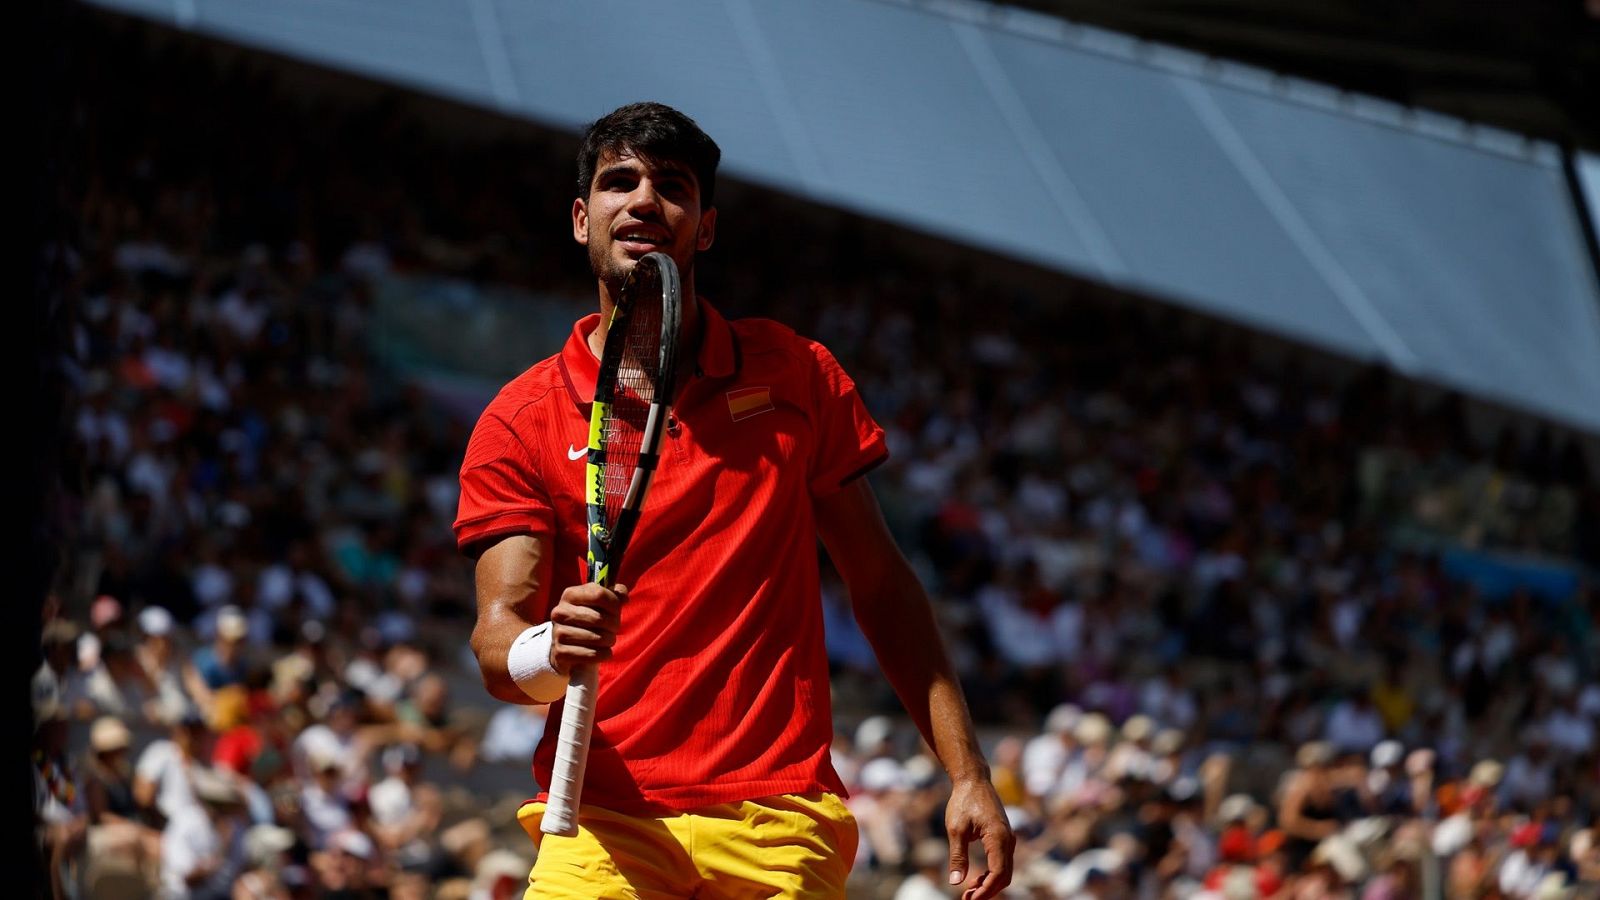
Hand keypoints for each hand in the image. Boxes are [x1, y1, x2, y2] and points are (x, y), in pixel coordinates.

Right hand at [548, 583, 627, 673]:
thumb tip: (623, 597)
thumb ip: (615, 595)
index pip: (599, 594)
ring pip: (597, 638)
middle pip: (599, 618)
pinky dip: (603, 654)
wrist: (569, 646)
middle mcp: (560, 612)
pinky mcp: (560, 653)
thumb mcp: (600, 604)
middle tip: (613, 628)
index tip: (617, 611)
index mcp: (570, 595)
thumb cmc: (589, 620)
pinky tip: (604, 652)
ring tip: (608, 640)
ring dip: (609, 641)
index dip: (614, 604)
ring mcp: (558, 633)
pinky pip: (591, 654)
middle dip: (614, 625)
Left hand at [946, 776, 1013, 899]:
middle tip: (967, 899)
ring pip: (1005, 870)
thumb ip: (957, 857)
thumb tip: (955, 882)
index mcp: (998, 837)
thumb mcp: (956, 830)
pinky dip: (991, 873)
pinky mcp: (1004, 836)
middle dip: (988, 890)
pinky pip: (1002, 861)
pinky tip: (976, 878)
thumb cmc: (963, 801)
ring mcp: (1008, 838)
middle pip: (1004, 875)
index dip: (985, 890)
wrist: (973, 780)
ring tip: (969, 891)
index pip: (998, 873)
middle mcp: (1008, 839)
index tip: (970, 899)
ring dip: (990, 883)